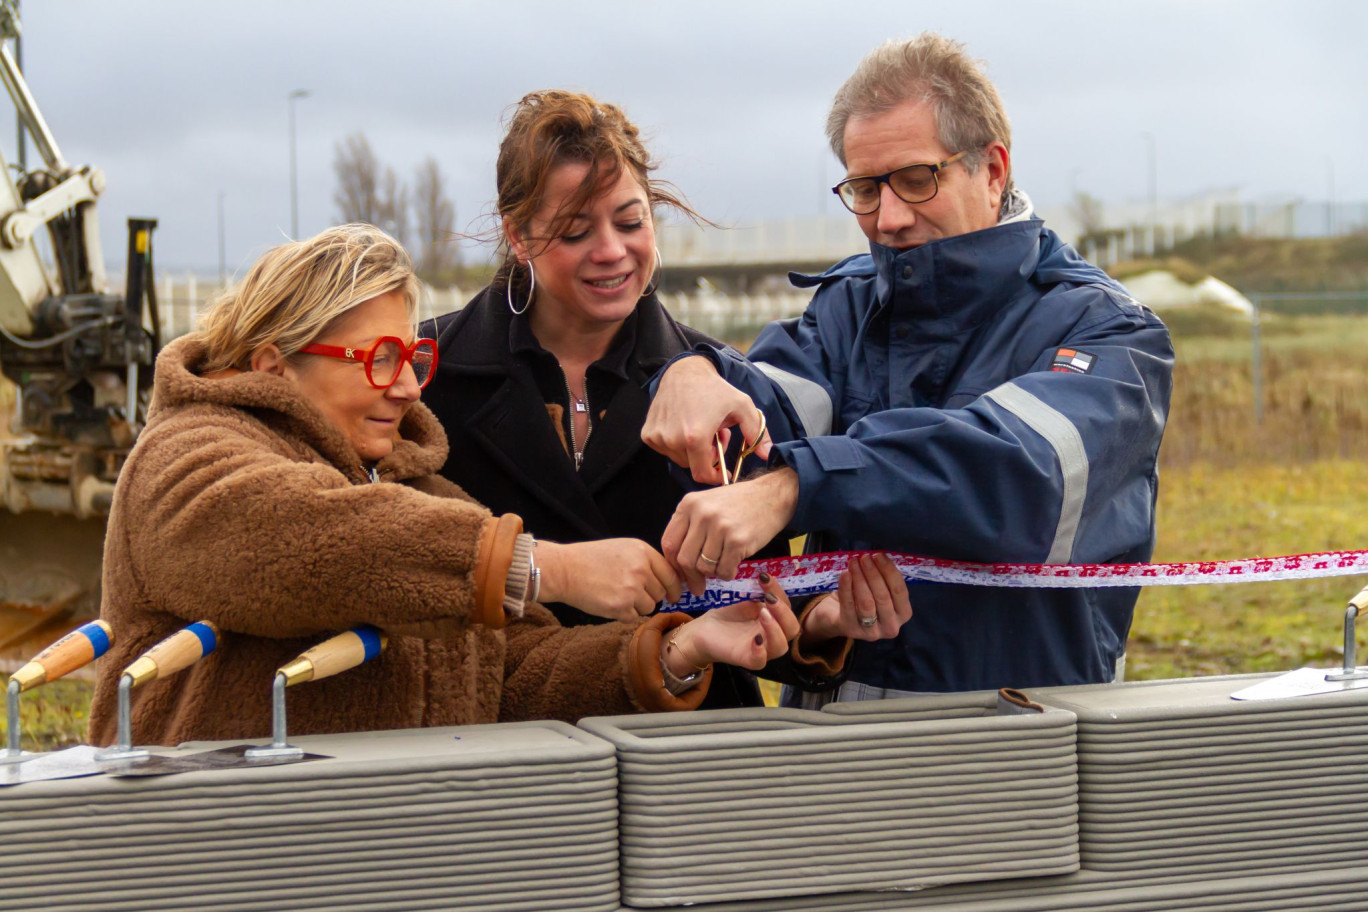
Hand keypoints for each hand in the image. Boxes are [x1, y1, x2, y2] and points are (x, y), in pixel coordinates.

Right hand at [535, 539, 681, 621]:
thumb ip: (646, 561)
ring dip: (636, 606)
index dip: (674, 588)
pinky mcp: (620, 607)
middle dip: (649, 596)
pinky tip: (609, 602)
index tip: (673, 595)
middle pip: (660, 593)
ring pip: (649, 607)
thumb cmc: (591, 558)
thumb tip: (668, 582)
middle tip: (630, 592)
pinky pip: (634, 617)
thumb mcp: (623, 549)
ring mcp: (631, 589)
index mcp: (643, 552)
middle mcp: (640, 569)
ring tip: (617, 595)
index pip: (671, 575)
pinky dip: (623, 614)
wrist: (564, 569)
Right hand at [642, 355, 770, 484]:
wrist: (684, 372)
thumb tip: (769, 455)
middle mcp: (673, 439)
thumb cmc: (715, 389)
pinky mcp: (648, 434)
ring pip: (679, 458)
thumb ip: (757, 433)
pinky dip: (677, 443)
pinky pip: (666, 450)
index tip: (723, 471)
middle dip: (708, 456)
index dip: (714, 476)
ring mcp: (658, 437)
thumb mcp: (742, 407)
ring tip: (702, 427)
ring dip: (693, 449)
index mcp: (695, 437)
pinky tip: (685, 424)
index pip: (703, 474)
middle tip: (716, 435)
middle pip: (692, 466)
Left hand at [661, 468, 799, 595]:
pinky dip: (727, 574)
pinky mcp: (738, 541)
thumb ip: (690, 527)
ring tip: (722, 565)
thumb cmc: (738, 503)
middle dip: (691, 578)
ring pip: (704, 567)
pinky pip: (724, 570)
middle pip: (684, 559)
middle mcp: (701, 514)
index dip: (673, 565)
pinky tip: (733, 566)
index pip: (669, 543)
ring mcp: (720, 527)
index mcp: (688, 504)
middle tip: (698, 586)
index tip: (680, 575)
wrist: (772, 495)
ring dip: (713, 573)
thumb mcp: (707, 504)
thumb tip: (677, 565)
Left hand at [664, 573, 799, 671]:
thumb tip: (766, 577)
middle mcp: (771, 636)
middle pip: (792, 629)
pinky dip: (760, 651)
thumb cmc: (727, 615)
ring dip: (775, 628)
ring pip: (781, 647)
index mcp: (774, 620)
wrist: (703, 629)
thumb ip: (758, 593)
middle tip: (768, 598)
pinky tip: (756, 639)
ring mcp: (759, 649)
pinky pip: (760, 661)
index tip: (764, 577)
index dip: (779, 592)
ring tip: (762, 613)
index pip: (787, 608)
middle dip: (784, 612)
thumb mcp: (745, 599)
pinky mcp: (744, 658)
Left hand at [799, 553, 911, 644]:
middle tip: (864, 557)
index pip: (899, 591)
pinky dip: (846, 587)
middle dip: (873, 573)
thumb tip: (879, 557)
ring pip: (866, 602)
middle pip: (883, 596)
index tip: (879, 555)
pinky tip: (845, 573)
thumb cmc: (864, 598)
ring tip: (854, 562)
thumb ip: (883, 577)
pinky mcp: (850, 629)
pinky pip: (848, 605)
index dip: (889, 571)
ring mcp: (871, 632)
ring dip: (860, 579)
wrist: (838, 617)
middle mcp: (891, 626)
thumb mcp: (879, 589)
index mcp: (903, 614)